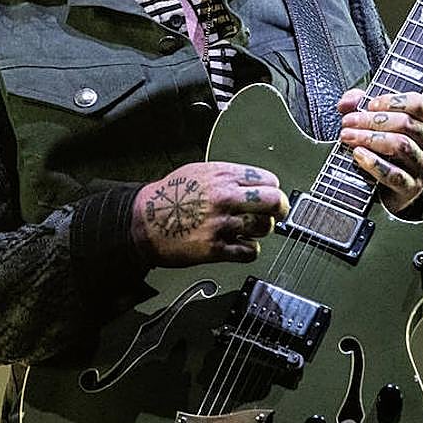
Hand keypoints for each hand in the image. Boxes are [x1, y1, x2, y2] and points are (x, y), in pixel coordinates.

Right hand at [131, 162, 289, 266]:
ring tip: (248, 229)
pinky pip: (250, 251)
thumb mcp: (198, 171)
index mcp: (223, 176)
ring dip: (260, 230)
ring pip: (265, 228)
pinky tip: (239, 244)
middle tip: (276, 213)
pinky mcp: (216, 248)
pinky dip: (248, 249)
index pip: (269, 180)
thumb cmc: (168, 197)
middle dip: (279, 208)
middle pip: (274, 201)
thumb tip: (253, 182)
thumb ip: (228, 176)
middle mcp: (225, 198)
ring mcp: (222, 224)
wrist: (143, 222)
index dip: (271, 189)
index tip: (269, 194)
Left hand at [337, 89, 422, 213]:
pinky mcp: (412, 187)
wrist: (394, 187)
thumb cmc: (389, 148)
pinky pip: (394, 174)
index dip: (391, 101)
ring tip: (349, 136)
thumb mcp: (380, 121)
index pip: (417, 104)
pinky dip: (374, 163)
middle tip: (348, 122)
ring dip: (370, 138)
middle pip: (406, 123)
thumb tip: (347, 102)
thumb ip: (361, 104)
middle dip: (372, 120)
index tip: (369, 105)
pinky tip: (359, 154)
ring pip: (401, 145)